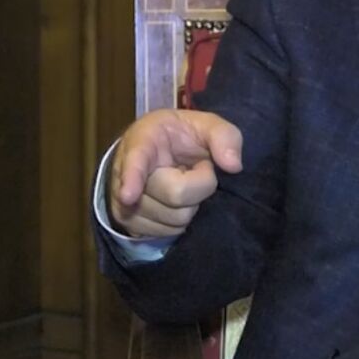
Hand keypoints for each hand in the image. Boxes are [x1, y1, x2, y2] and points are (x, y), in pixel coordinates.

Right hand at [109, 108, 242, 238]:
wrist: (157, 153)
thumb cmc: (182, 137)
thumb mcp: (206, 125)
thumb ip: (224, 137)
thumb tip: (234, 166)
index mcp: (142, 141)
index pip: (135, 162)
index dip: (132, 179)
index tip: (128, 196)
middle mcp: (124, 175)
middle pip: (175, 194)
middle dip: (199, 184)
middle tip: (194, 168)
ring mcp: (124, 204)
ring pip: (175, 218)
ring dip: (191, 203)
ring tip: (182, 181)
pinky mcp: (131, 226)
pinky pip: (169, 232)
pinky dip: (180, 218)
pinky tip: (175, 200)